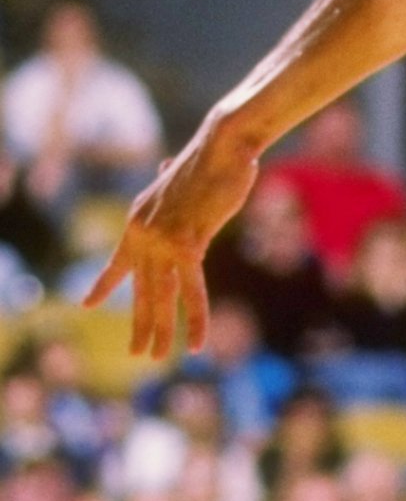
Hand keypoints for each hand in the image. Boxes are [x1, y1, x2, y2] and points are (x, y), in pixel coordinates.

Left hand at [83, 117, 262, 357]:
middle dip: (140, 324)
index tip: (87, 305)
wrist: (223, 142)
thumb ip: (168, 181)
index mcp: (138, 218)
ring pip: (161, 297)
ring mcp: (161, 242)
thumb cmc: (211, 156)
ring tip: (157, 357)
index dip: (103, 286)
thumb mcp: (180, 174)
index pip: (118, 262)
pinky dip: (197, 319)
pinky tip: (198, 342)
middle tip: (137, 353)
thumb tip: (162, 163)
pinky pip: (192, 291)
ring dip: (160, 331)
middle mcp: (143, 233)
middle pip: (142, 289)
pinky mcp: (186, 246)